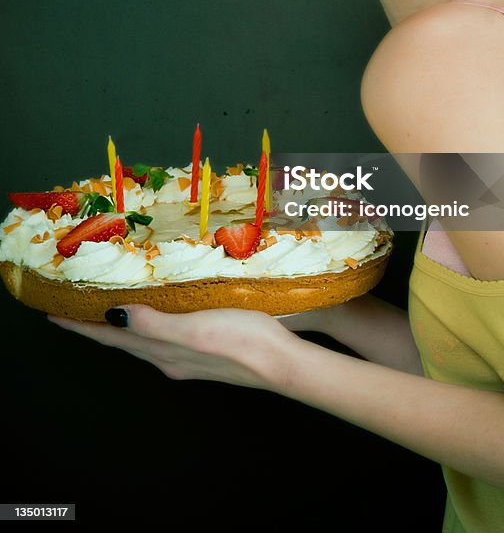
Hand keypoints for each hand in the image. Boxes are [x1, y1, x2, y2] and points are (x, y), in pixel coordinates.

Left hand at [48, 306, 298, 391]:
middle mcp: (169, 358)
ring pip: (142, 341)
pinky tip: (157, 317)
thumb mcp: (193, 328)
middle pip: (123, 342)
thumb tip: (114, 315)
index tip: (53, 316)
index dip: (82, 326)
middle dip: (96, 327)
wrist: (281, 362)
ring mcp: (187, 358)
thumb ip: (154, 324)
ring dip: (121, 327)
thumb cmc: (240, 339)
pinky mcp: (206, 352)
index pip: (112, 338)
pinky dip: (148, 326)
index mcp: (161, 352)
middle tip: (71, 310)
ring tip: (104, 311)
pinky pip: (163, 338)